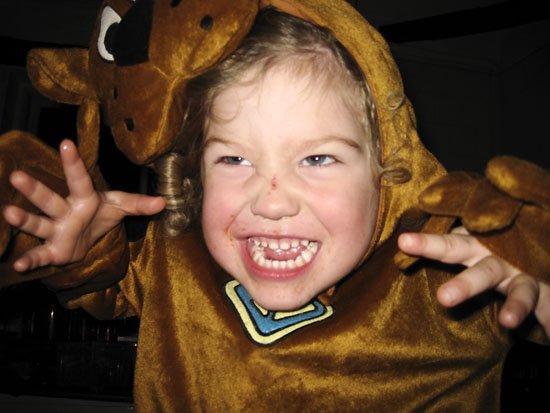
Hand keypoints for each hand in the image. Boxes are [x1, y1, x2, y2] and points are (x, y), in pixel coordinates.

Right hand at [2, 139, 164, 271]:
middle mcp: (65, 211)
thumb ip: (139, 204)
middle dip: (34, 189)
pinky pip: (40, 255)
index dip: (74, 163)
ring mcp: (56, 231)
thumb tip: (164, 201)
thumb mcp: (120, 207)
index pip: (79, 179)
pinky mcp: (53, 250)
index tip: (67, 143)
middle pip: (49, 199)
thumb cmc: (99, 216)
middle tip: (17, 176)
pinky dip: (29, 260)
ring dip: (24, 220)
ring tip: (9, 213)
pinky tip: (19, 265)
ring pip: (39, 223)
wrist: (87, 240)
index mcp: (84, 198)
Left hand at [398, 227, 549, 336]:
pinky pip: (547, 308)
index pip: (449, 244)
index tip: (404, 243)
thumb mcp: (468, 245)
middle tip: (444, 298)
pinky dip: (548, 321)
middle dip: (466, 283)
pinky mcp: (545, 293)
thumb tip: (402, 247)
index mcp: (475, 246)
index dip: (428, 243)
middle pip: (485, 269)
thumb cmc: (490, 249)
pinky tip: (547, 335)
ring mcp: (524, 274)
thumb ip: (445, 246)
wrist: (535, 254)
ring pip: (521, 289)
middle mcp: (499, 257)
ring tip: (508, 322)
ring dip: (517, 305)